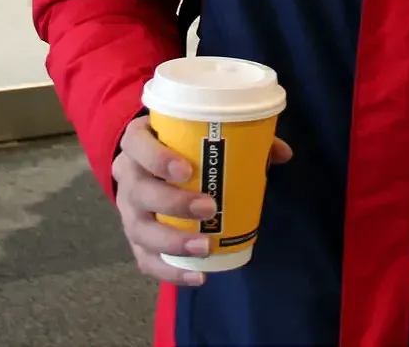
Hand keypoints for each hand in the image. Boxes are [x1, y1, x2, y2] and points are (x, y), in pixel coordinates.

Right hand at [111, 115, 292, 286]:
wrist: (147, 165)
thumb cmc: (179, 145)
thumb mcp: (200, 133)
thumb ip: (241, 138)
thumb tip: (282, 153)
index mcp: (137, 142)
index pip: (137, 145)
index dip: (157, 158)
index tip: (187, 169)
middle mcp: (126, 176)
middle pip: (139, 191)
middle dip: (173, 202)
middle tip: (209, 207)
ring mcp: (127, 210)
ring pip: (140, 229)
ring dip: (173, 241)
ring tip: (205, 246)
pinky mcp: (134, 239)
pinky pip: (146, 260)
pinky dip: (170, 271)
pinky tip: (198, 276)